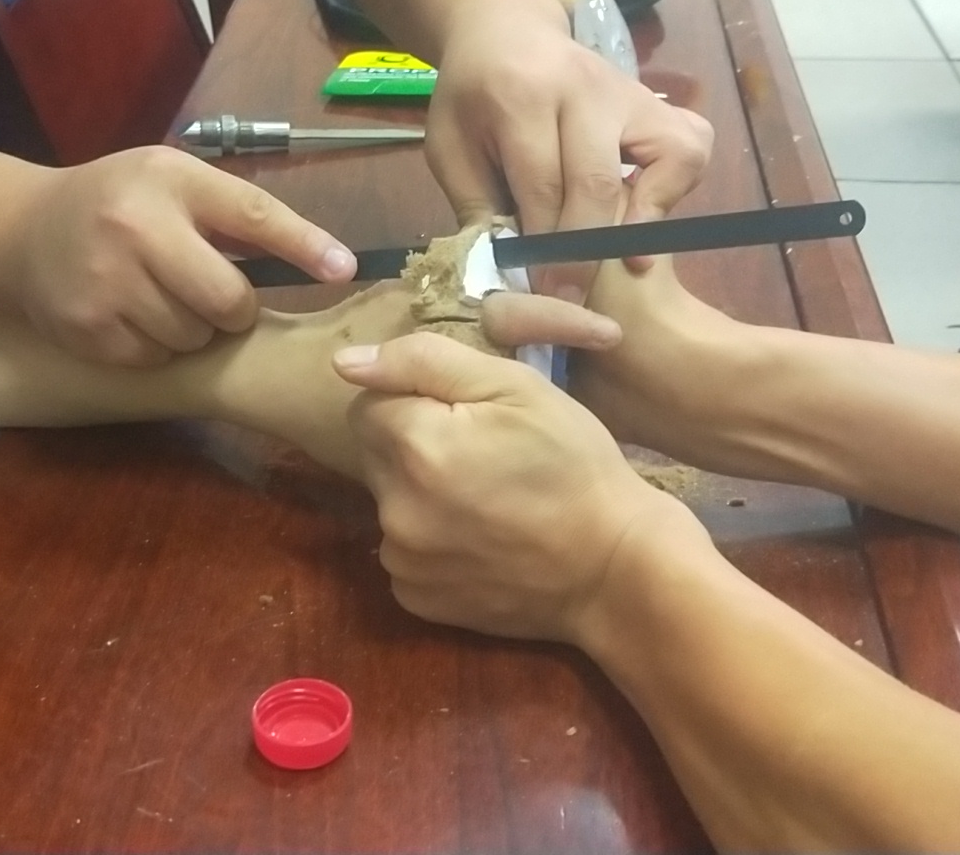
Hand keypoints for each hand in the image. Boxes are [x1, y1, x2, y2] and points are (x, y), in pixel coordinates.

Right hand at [7, 146, 355, 365]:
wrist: (21, 230)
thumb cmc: (119, 201)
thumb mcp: (173, 181)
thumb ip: (237, 213)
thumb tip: (328, 262)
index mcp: (169, 180)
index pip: (251, 215)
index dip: (303, 245)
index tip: (343, 270)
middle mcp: (136, 228)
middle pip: (228, 299)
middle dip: (233, 307)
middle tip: (212, 293)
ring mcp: (107, 283)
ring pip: (194, 336)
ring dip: (194, 329)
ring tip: (163, 297)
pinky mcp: (87, 330)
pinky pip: (156, 358)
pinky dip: (157, 347)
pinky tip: (134, 316)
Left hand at [334, 331, 692, 643]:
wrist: (614, 568)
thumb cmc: (575, 465)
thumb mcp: (516, 388)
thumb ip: (425, 362)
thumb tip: (345, 363)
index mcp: (416, 445)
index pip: (368, 402)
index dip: (417, 401)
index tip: (469, 418)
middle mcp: (394, 507)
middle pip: (375, 453)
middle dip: (414, 445)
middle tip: (481, 456)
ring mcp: (402, 560)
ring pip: (388, 501)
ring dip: (420, 493)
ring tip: (487, 501)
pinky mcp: (415, 597)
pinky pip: (404, 550)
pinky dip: (430, 541)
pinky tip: (481, 540)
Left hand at [425, 17, 713, 300]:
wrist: (506, 32)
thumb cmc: (473, 97)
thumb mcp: (450, 147)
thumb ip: (476, 205)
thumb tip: (509, 274)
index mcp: (519, 96)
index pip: (541, 185)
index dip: (542, 250)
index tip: (539, 295)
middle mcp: (583, 87)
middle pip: (598, 182)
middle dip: (585, 254)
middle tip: (572, 298)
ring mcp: (627, 90)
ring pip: (665, 160)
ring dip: (643, 218)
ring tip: (617, 253)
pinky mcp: (655, 100)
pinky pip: (689, 147)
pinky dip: (676, 189)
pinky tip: (641, 213)